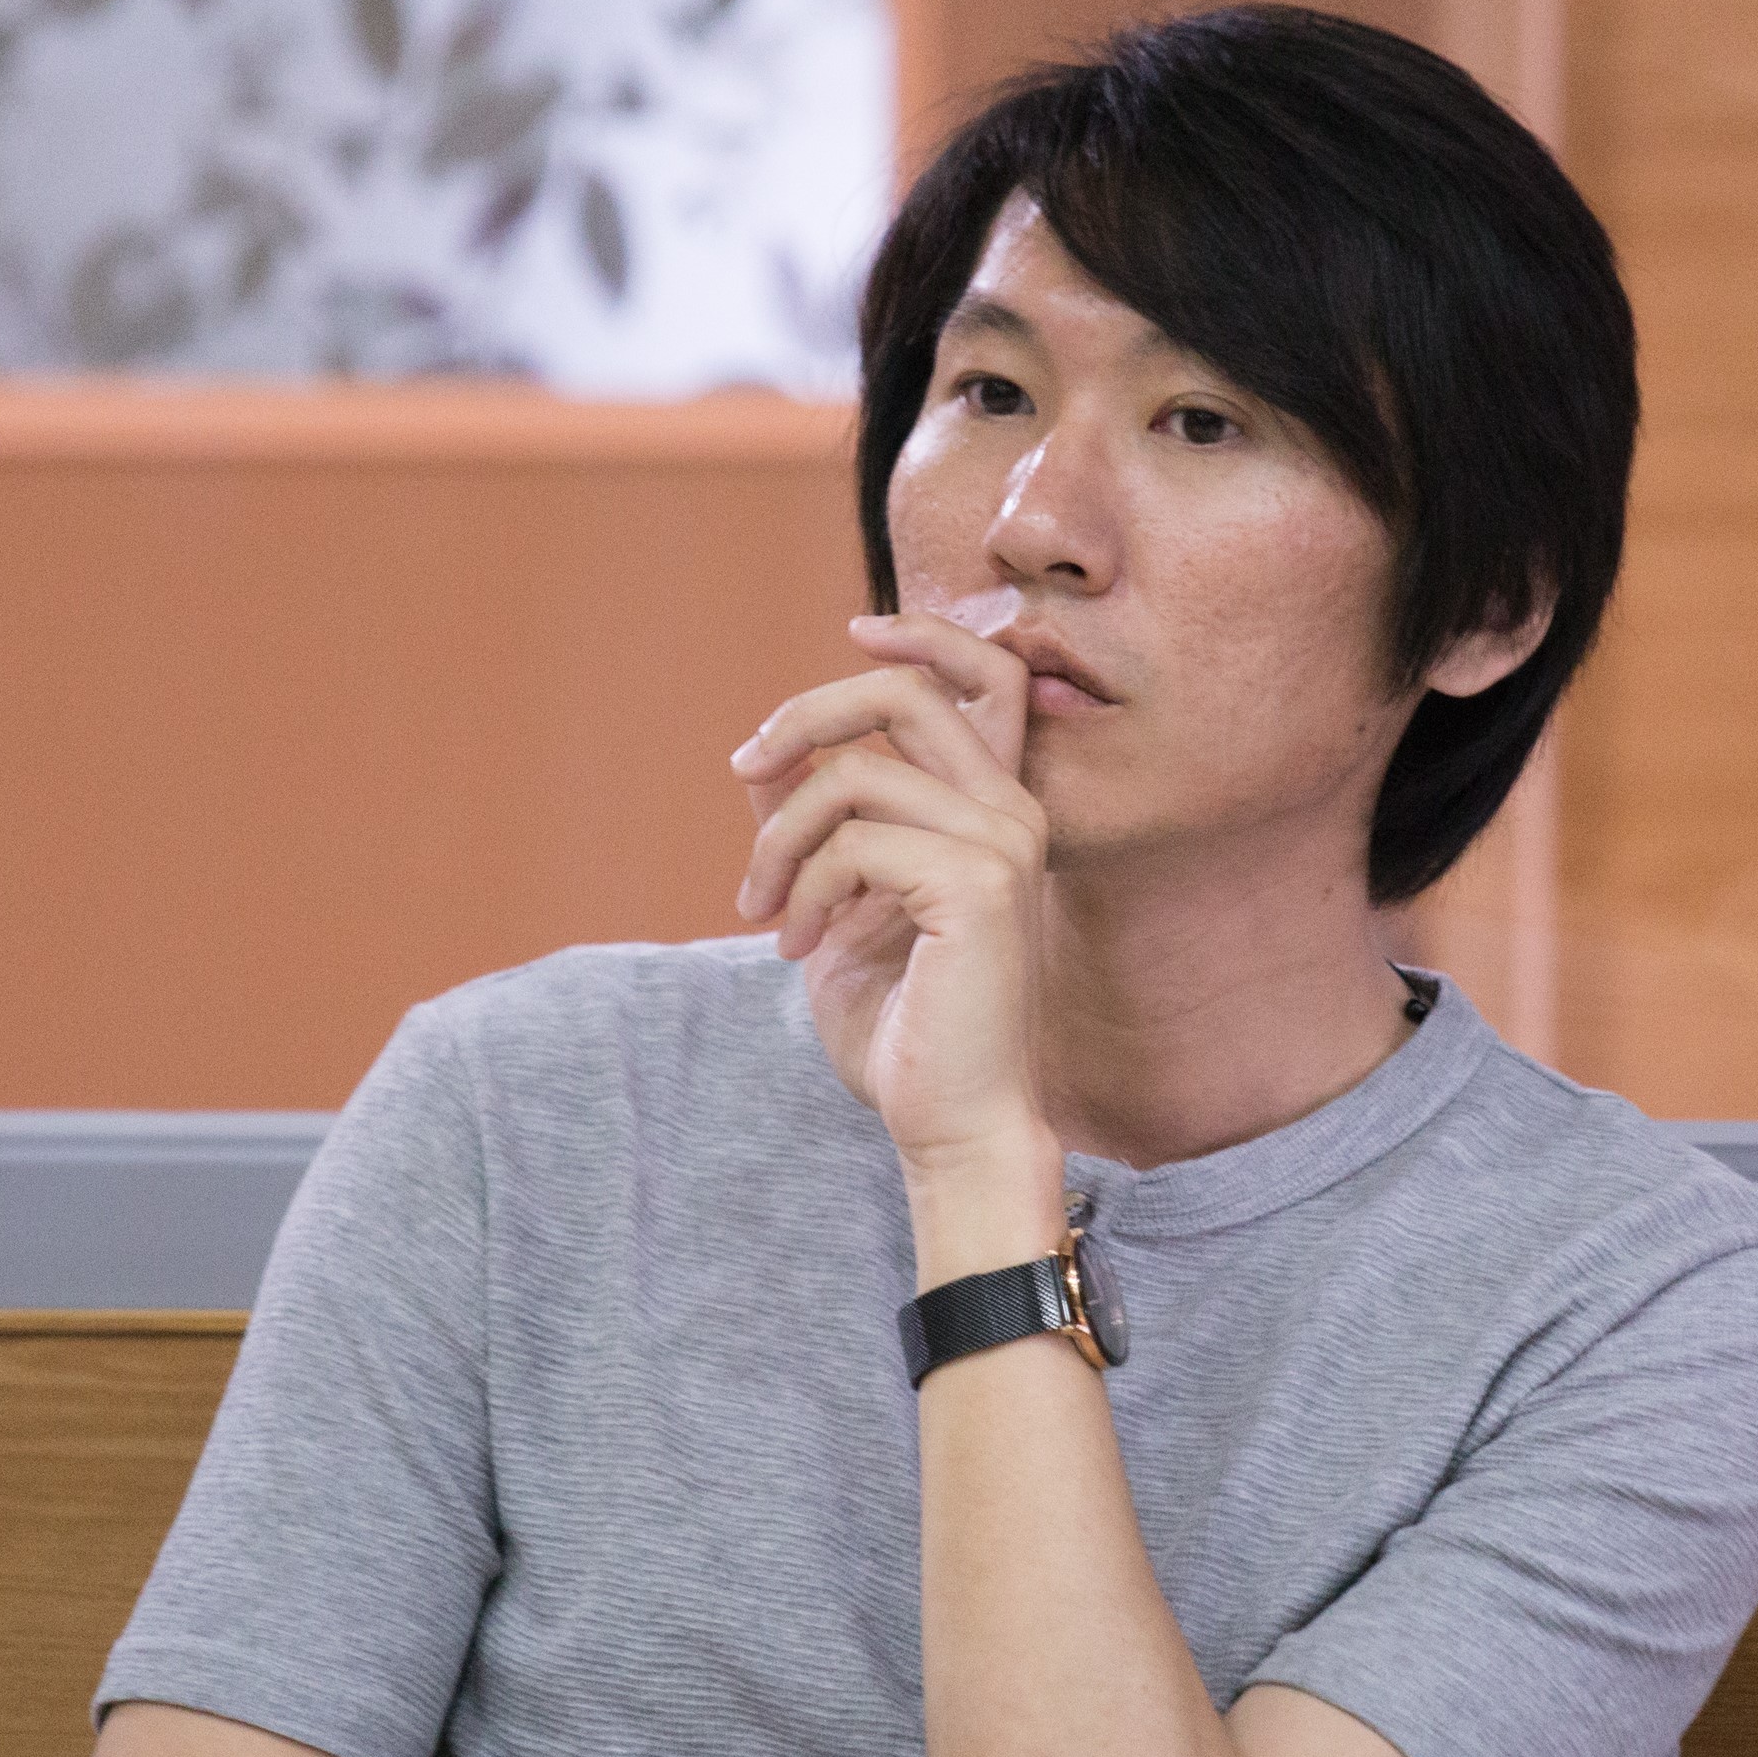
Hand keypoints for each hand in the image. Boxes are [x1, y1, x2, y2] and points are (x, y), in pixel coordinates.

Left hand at [731, 613, 1054, 1186]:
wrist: (952, 1123)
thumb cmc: (906, 1026)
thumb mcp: (839, 906)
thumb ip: (817, 829)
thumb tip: (764, 761)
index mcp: (996, 809)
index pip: (987, 676)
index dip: (923, 635)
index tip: (854, 633)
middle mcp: (1012, 812)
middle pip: (904, 695)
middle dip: (805, 716)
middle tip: (745, 768)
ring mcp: (1004, 844)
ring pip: (853, 776)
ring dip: (779, 841)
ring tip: (763, 912)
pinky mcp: (979, 884)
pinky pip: (853, 842)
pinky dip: (802, 889)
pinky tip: (796, 946)